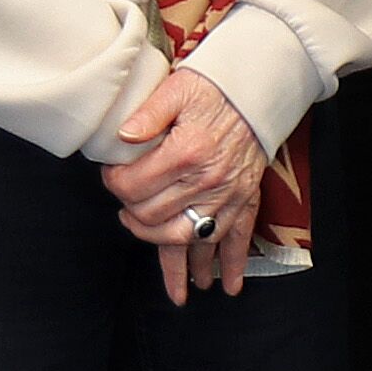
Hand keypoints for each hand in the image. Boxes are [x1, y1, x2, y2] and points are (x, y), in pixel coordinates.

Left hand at [102, 70, 269, 305]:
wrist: (260, 86)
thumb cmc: (218, 86)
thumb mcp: (177, 88)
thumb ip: (148, 113)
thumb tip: (122, 138)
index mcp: (186, 151)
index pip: (135, 186)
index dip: (114, 184)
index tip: (110, 176)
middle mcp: (207, 180)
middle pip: (155, 218)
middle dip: (133, 216)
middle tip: (126, 206)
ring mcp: (228, 193)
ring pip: (191, 240)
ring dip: (175, 261)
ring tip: (168, 277)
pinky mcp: (245, 197)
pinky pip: (239, 238)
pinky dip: (232, 264)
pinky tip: (225, 285)